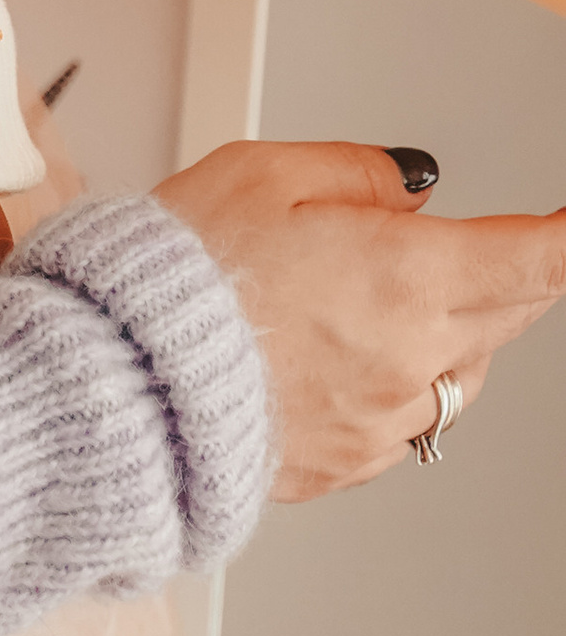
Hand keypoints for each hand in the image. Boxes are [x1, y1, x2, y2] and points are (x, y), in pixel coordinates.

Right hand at [153, 142, 565, 500]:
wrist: (113, 385)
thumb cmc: (171, 278)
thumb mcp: (259, 173)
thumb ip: (356, 171)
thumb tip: (411, 186)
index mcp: (404, 277)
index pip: (538, 257)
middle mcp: (409, 356)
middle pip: (512, 313)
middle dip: (508, 273)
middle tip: (467, 243)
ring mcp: (381, 419)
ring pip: (462, 373)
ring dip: (452, 332)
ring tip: (373, 302)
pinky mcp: (343, 463)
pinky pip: (403, 422)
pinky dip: (393, 386)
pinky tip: (332, 360)